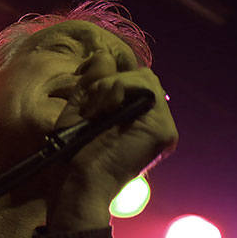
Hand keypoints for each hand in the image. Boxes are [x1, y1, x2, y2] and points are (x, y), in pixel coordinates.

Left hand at [47, 51, 177, 230]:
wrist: (77, 183)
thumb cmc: (73, 155)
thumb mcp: (80, 110)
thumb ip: (93, 82)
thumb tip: (103, 54)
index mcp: (136, 121)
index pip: (132, 83)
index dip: (109, 77)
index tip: (85, 87)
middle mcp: (153, 123)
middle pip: (141, 76)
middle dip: (110, 81)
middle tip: (90, 104)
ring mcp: (162, 127)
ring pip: (144, 78)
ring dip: (112, 85)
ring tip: (96, 109)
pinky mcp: (163, 130)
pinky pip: (147, 87)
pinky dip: (121, 88)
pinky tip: (105, 107)